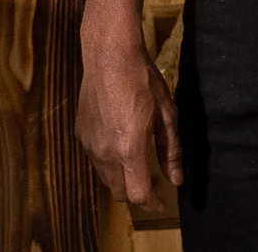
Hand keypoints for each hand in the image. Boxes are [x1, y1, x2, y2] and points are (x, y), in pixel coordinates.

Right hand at [77, 30, 181, 210]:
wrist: (109, 55)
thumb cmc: (142, 80)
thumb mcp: (166, 113)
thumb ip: (171, 149)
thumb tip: (176, 178)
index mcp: (129, 149)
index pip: (137, 194)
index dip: (152, 202)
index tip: (163, 201)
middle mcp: (105, 153)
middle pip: (120, 192)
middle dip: (138, 192)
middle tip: (155, 179)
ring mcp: (89, 144)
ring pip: (106, 178)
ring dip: (123, 179)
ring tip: (140, 161)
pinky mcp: (81, 134)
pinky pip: (96, 160)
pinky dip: (110, 163)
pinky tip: (122, 144)